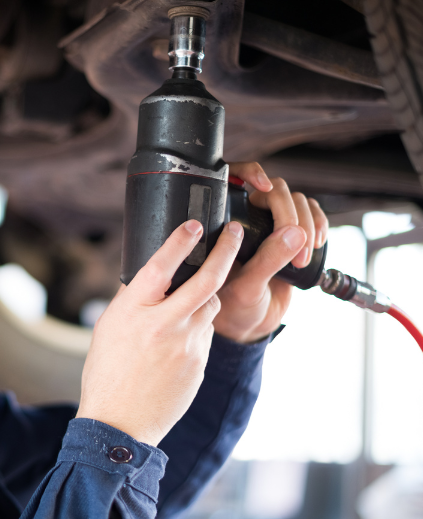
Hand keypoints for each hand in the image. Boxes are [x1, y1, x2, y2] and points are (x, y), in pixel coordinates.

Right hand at [78, 220, 243, 446]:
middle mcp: (163, 325)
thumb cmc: (107, 374)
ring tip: (194, 297)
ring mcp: (186, 346)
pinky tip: (179, 341)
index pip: (162, 267)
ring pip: (210, 307)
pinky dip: (198, 328)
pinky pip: (206, 334)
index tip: (196, 224)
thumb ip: (131, 301)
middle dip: (226, 251)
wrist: (120, 423)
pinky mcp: (199, 363)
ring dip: (207, 295)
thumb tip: (149, 274)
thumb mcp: (108, 329)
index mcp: (133, 313)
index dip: (181, 241)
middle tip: (236, 232)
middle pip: (206, 280)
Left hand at [213, 162, 328, 343]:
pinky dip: (319, 222)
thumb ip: (268, 260)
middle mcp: (243, 218)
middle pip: (273, 191)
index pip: (233, 180)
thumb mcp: (248, 287)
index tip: (262, 186)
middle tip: (296, 249)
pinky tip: (316, 243)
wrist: (250, 323)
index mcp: (221, 225)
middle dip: (289, 214)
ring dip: (307, 222)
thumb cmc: (236, 306)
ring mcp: (268, 223)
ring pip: (295, 200)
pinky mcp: (289, 232)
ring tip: (305, 256)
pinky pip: (310, 213)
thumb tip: (295, 233)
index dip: (249, 172)